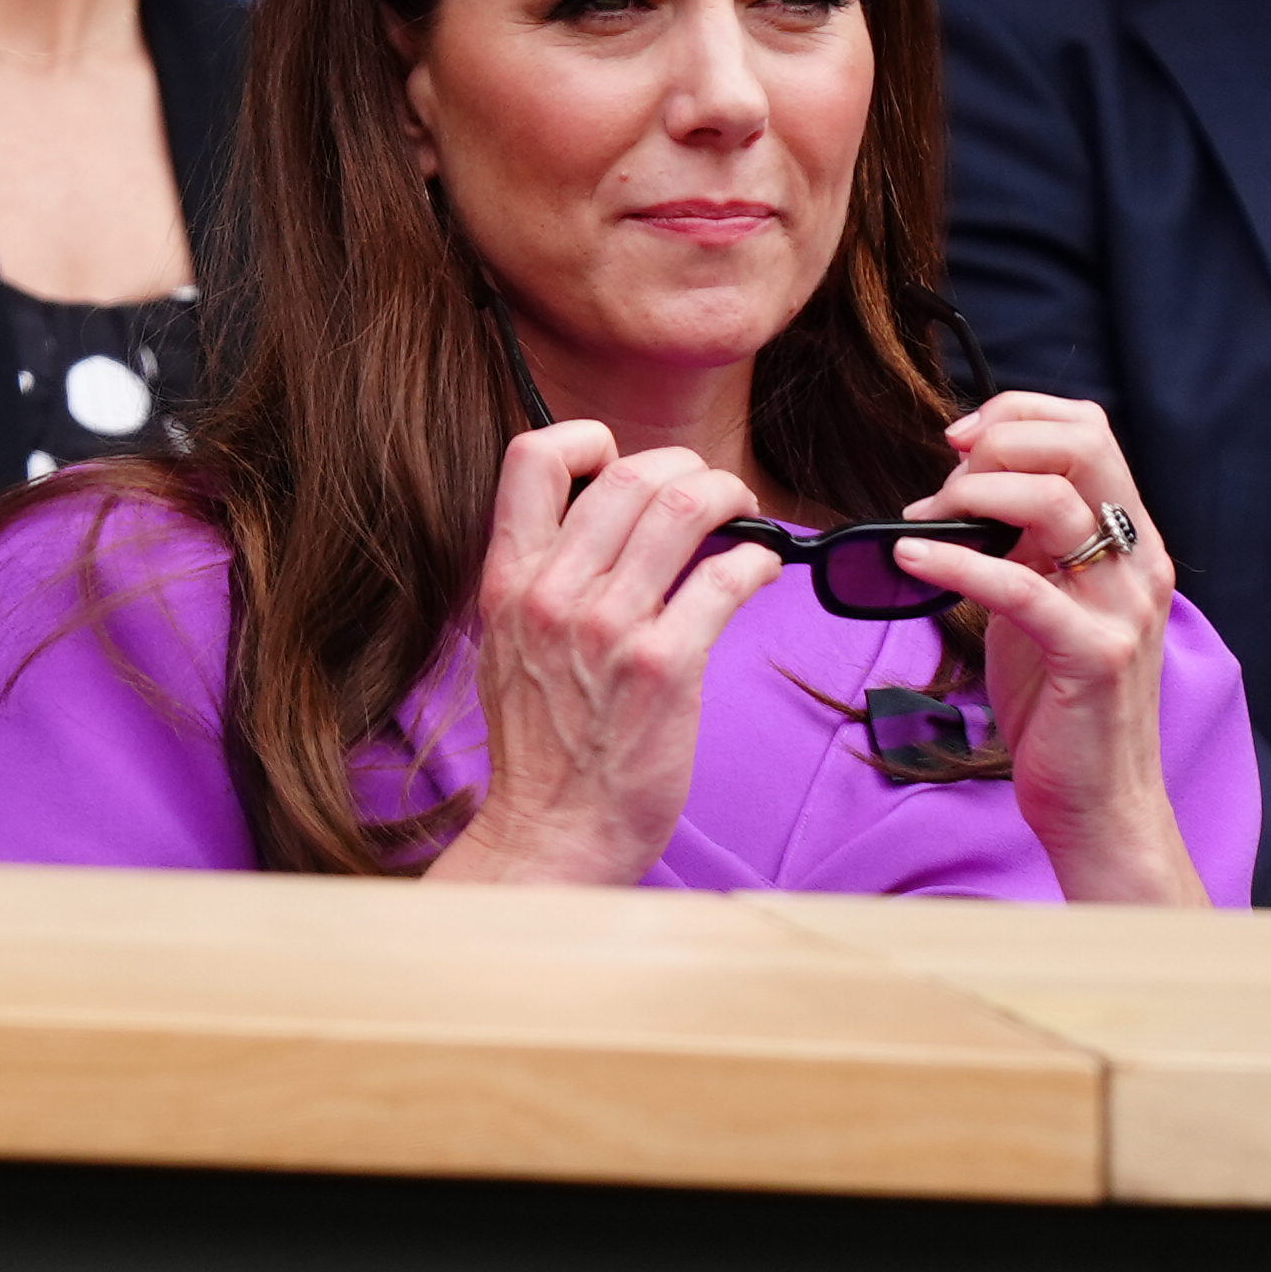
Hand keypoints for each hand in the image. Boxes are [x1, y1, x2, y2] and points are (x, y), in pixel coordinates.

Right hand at [427, 424, 783, 886]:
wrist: (553, 833)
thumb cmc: (542, 745)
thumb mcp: (509, 644)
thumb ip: (544, 578)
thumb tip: (609, 522)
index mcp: (507, 580)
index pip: (532, 456)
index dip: (587, 438)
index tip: (622, 464)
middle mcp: (551, 592)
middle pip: (629, 471)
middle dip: (687, 468)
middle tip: (711, 494)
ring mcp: (607, 627)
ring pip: (683, 505)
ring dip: (730, 496)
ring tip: (746, 515)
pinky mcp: (664, 665)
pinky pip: (727, 576)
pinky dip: (760, 561)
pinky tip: (763, 573)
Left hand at [894, 394, 1207, 905]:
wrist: (1098, 803)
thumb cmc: (1062, 706)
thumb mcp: (1047, 605)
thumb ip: (1027, 547)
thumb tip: (962, 493)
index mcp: (1130, 540)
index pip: (1090, 429)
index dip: (1019, 414)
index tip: (959, 438)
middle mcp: (1139, 562)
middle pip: (1082, 443)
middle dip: (999, 440)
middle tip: (943, 475)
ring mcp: (1123, 607)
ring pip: (1054, 500)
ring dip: (972, 493)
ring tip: (922, 520)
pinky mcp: (1092, 654)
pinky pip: (1019, 586)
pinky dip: (954, 559)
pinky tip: (910, 557)